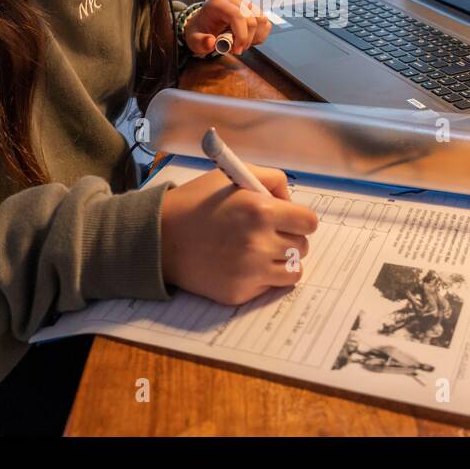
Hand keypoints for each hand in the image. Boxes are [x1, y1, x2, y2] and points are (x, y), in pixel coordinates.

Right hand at [160, 165, 317, 305]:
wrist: (160, 237)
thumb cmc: (196, 203)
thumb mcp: (231, 176)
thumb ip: (270, 180)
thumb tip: (291, 202)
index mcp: (261, 211)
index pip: (309, 223)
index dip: (300, 219)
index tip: (288, 219)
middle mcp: (259, 244)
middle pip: (302, 247)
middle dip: (289, 238)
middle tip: (268, 233)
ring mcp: (250, 272)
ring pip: (293, 271)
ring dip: (282, 261)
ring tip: (260, 251)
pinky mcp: (240, 293)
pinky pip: (269, 287)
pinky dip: (261, 277)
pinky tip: (241, 264)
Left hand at [183, 0, 272, 55]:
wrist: (203, 25)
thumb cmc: (199, 31)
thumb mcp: (194, 39)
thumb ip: (201, 42)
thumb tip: (211, 42)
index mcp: (218, 3)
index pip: (238, 16)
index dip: (242, 35)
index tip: (237, 50)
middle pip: (252, 19)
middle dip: (247, 39)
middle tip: (236, 50)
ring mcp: (244, 2)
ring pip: (261, 20)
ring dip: (255, 36)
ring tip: (241, 43)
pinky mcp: (252, 8)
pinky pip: (265, 22)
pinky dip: (259, 34)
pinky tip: (247, 39)